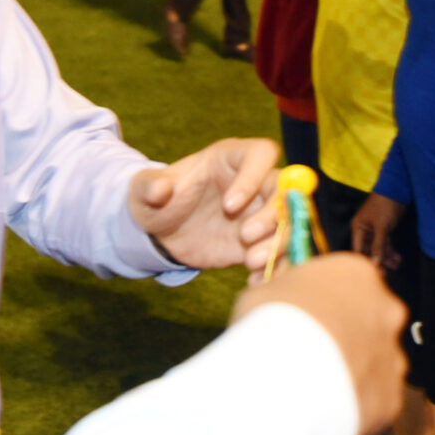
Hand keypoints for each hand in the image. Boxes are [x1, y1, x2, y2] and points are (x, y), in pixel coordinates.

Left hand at [130, 137, 280, 270]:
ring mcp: (262, 212)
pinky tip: (254, 281)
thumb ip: (149, 186)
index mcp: (232, 158)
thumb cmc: (156, 200)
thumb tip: (161, 189)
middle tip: (245, 236)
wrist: (162, 233)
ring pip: (290, 221)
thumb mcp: (144, 190)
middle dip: (272, 213)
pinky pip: (282, 252)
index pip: (261, 153)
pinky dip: (276, 268)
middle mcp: (255, 182)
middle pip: (285, 188)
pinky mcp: (262, 241)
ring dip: (279, 243)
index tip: (229, 205)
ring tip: (252, 262)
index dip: (253, 176)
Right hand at [233, 252, 407, 434]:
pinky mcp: (391, 397)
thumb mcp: (264, 291)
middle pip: (366, 320)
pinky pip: (372, 398)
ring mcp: (392, 356)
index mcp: (358, 274)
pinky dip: (353, 403)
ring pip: (373, 362)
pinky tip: (324, 407)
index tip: (301, 316)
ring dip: (350, 369)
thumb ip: (284, 293)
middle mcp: (386, 311)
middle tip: (308, 353)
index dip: (320, 301)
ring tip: (313, 385)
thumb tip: (282, 300)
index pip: (345, 281)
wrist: (284, 380)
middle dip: (343, 335)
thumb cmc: (271, 325)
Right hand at [349, 193, 403, 269]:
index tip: (375, 273)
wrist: (397, 188)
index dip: (366, 262)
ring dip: (387, 257)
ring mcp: (375, 231)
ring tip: (396, 265)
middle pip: (368, 251)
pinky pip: (386, 244)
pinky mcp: (385, 230)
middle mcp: (364, 231)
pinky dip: (391, 251)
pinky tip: (398, 258)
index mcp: (358, 228)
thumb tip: (375, 263)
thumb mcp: (381, 226)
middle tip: (386, 274)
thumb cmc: (385, 204)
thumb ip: (378, 245)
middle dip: (378, 261)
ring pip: (378, 249)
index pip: (358, 250)